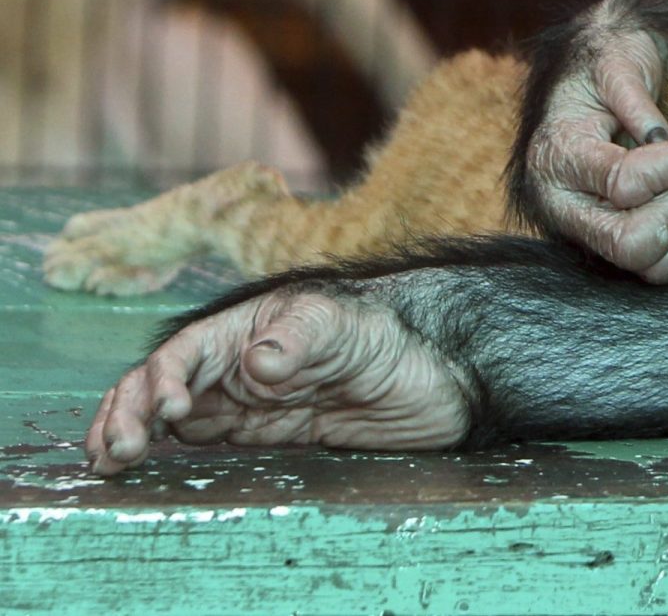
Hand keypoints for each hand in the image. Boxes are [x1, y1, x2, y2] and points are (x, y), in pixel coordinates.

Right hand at [87, 286, 469, 474]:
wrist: (435, 378)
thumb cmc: (392, 336)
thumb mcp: (350, 326)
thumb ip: (302, 337)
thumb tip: (256, 361)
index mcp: (250, 325)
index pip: (188, 349)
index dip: (166, 378)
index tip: (172, 411)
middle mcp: (236, 359)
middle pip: (160, 382)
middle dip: (130, 410)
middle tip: (121, 449)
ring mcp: (242, 397)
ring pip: (164, 412)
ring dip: (130, 429)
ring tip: (112, 459)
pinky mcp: (257, 430)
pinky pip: (194, 438)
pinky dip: (157, 447)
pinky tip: (135, 463)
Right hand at [522, 27, 667, 280]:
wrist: (594, 73)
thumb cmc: (605, 60)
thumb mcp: (614, 58)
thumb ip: (632, 93)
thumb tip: (658, 137)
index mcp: (557, 157)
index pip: (624, 184)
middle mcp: (566, 205)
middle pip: (634, 242)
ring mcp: (592, 230)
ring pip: (652, 263)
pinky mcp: (621, 240)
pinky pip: (666, 265)